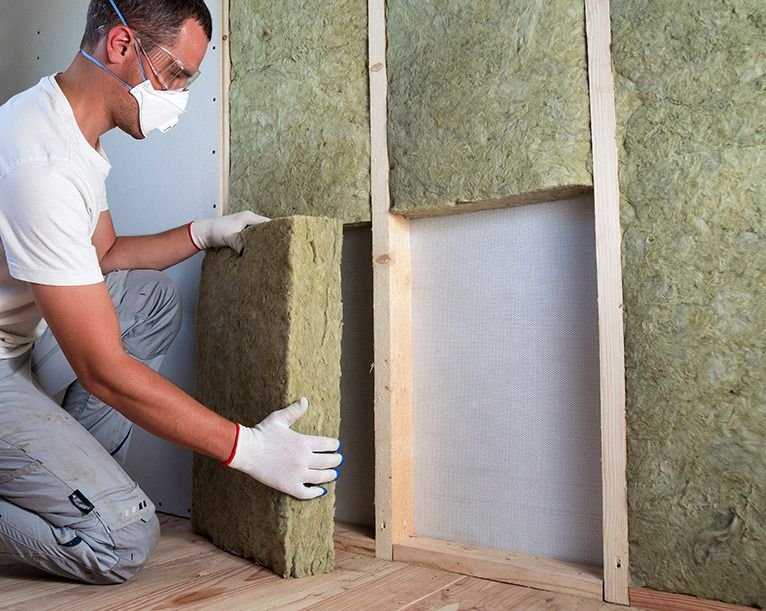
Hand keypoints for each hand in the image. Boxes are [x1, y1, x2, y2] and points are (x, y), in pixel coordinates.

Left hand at [189, 211, 268, 253]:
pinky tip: (254, 252)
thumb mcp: (230, 237)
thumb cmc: (214, 230)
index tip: (280, 239)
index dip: (274, 230)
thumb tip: (250, 253)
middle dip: (268, 238)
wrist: (201, 234)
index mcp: (248, 217)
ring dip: (259, 243)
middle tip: (275, 248)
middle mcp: (247, 221)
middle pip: (263, 229)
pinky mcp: (239, 235)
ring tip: (266, 251)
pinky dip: (252, 246)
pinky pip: (250, 240)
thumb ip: (241, 243)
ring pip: (256, 236)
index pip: (267, 223)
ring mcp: (243, 228)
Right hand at [226, 397, 341, 499]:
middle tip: (338, 460)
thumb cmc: (261, 433)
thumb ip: (294, 411)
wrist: (246, 450)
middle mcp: (303, 459)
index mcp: (303, 442)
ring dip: (330, 475)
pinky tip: (320, 490)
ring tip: (333, 474)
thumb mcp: (279, 418)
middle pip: (328, 461)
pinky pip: (307, 493)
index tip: (336, 446)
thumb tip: (305, 400)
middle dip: (336, 460)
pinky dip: (316, 492)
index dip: (334, 445)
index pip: (328, 445)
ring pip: (321, 477)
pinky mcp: (289, 486)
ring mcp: (297, 474)